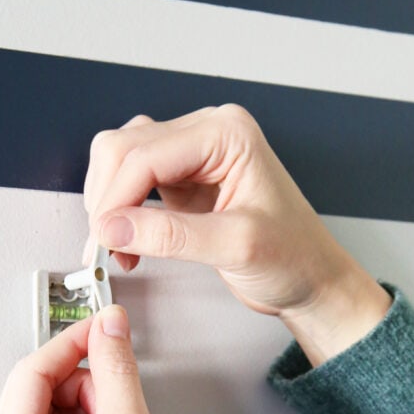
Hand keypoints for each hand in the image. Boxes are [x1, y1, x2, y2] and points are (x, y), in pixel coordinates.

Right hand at [84, 105, 391, 365]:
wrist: (311, 279)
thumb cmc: (293, 257)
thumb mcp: (235, 247)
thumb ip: (170, 235)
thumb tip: (112, 229)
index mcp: (226, 134)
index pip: (146, 153)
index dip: (115, 198)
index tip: (102, 240)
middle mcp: (206, 134)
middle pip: (124, 148)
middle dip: (107, 199)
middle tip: (104, 248)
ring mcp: (192, 156)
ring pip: (121, 161)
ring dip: (109, 206)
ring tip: (118, 250)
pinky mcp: (183, 182)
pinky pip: (133, 184)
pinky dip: (120, 214)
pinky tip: (128, 244)